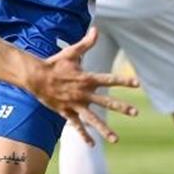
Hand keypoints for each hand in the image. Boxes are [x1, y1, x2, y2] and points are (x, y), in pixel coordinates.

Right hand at [26, 27, 138, 147]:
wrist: (35, 77)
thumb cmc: (55, 63)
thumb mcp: (71, 52)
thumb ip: (86, 43)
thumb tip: (96, 29)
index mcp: (86, 78)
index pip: (109, 80)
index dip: (123, 81)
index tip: (137, 84)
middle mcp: (83, 93)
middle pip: (105, 102)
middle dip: (121, 107)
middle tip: (135, 113)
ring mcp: (75, 104)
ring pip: (92, 119)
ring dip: (104, 129)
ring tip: (116, 139)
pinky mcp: (66, 112)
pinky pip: (76, 126)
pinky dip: (84, 135)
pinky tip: (91, 144)